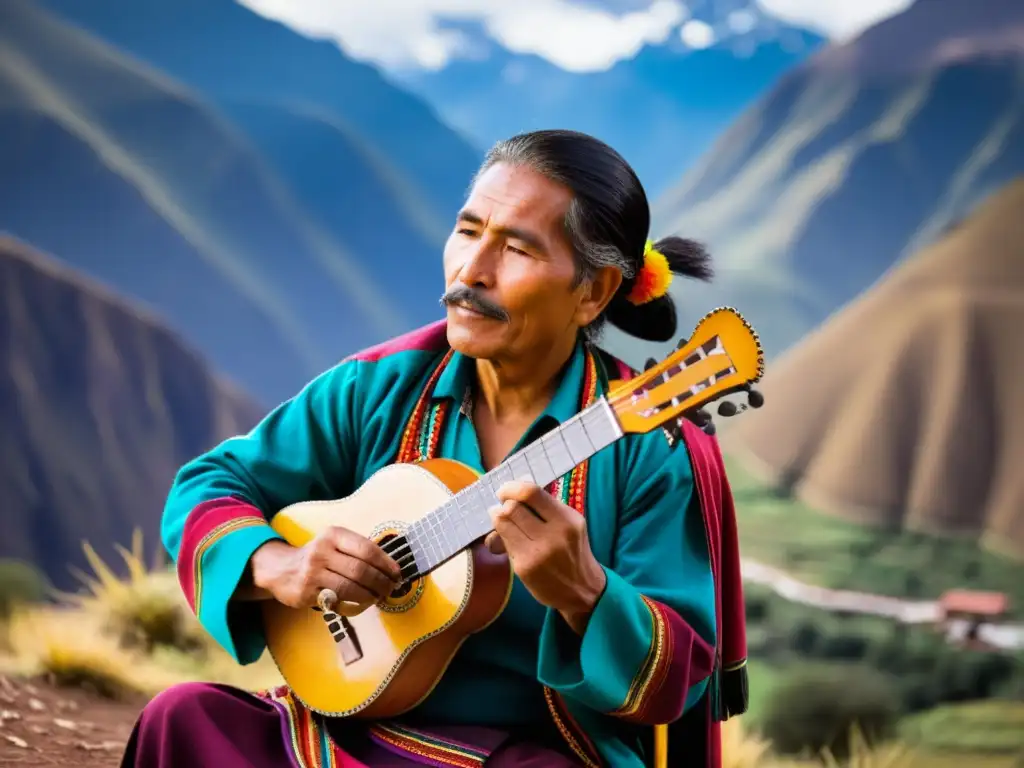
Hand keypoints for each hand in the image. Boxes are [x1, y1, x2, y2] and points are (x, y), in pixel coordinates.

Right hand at [249, 528, 401, 611]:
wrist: (281, 568)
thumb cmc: (318, 556)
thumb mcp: (334, 543)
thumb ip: (357, 550)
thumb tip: (390, 567)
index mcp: (333, 535)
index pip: (366, 549)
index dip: (386, 563)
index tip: (397, 573)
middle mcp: (322, 551)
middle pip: (360, 570)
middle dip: (381, 581)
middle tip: (391, 588)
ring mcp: (313, 572)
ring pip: (350, 587)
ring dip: (370, 595)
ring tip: (379, 596)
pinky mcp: (307, 592)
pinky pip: (337, 600)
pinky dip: (354, 603)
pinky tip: (363, 603)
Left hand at [485, 481, 606, 632]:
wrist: (581, 589)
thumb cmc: (573, 550)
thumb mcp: (571, 524)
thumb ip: (547, 507)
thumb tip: (515, 490)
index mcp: (567, 520)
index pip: (531, 493)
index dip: (512, 488)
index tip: (506, 490)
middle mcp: (553, 536)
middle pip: (512, 508)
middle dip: (503, 503)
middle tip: (502, 504)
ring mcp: (536, 553)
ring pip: (502, 523)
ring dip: (498, 517)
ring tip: (503, 518)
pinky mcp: (523, 568)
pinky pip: (503, 542)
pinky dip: (501, 536)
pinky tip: (508, 537)